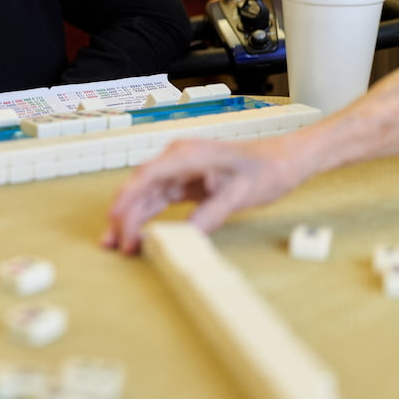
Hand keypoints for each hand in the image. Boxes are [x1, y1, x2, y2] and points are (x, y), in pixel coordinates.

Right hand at [101, 137, 303, 254]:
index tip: (118, 224)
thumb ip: (210, 215)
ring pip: (144, 196)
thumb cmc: (265, 169)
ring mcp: (178, 171)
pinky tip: (137, 233)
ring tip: (117, 243)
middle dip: (123, 216)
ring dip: (130, 219)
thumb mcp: (239, 194)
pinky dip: (146, 218)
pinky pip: (157, 201)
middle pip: (139, 188)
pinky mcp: (183, 183)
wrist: (284, 160)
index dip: (128, 201)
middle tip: (115, 244)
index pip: (146, 177)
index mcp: (186, 154)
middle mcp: (176, 159)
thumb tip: (185, 237)